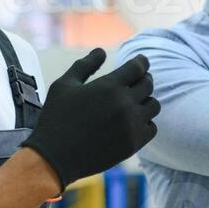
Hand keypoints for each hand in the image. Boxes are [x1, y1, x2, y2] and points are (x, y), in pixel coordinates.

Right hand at [20, 50, 159, 190]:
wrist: (54, 157)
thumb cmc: (56, 118)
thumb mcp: (64, 85)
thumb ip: (85, 65)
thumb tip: (102, 51)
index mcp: (109, 86)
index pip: (138, 67)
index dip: (142, 61)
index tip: (141, 61)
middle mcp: (125, 104)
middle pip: (148, 84)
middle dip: (143, 79)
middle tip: (136, 81)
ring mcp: (131, 125)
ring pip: (154, 106)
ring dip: (146, 100)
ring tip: (135, 102)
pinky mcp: (133, 144)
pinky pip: (152, 128)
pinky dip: (145, 122)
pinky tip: (134, 122)